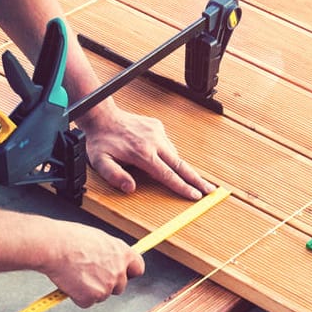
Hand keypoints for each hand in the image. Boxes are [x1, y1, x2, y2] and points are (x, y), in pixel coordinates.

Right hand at [45, 225, 144, 306]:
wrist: (53, 246)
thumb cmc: (69, 239)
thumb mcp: (97, 239)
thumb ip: (108, 252)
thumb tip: (108, 259)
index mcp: (122, 253)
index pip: (137, 268)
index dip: (128, 272)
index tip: (122, 274)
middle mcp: (118, 271)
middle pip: (120, 286)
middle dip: (106, 284)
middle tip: (89, 275)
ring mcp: (106, 286)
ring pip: (102, 295)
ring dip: (90, 290)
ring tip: (75, 274)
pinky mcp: (92, 297)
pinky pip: (86, 302)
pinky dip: (77, 296)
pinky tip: (69, 282)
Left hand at [77, 101, 213, 200]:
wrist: (103, 117)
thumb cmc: (101, 141)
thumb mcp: (100, 162)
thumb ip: (115, 176)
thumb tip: (131, 188)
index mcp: (143, 154)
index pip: (168, 175)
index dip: (183, 187)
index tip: (195, 195)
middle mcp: (154, 142)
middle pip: (181, 165)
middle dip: (197, 179)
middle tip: (210, 190)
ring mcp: (158, 133)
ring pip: (174, 155)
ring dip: (180, 167)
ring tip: (188, 178)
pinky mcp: (158, 126)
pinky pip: (168, 144)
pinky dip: (168, 154)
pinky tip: (162, 158)